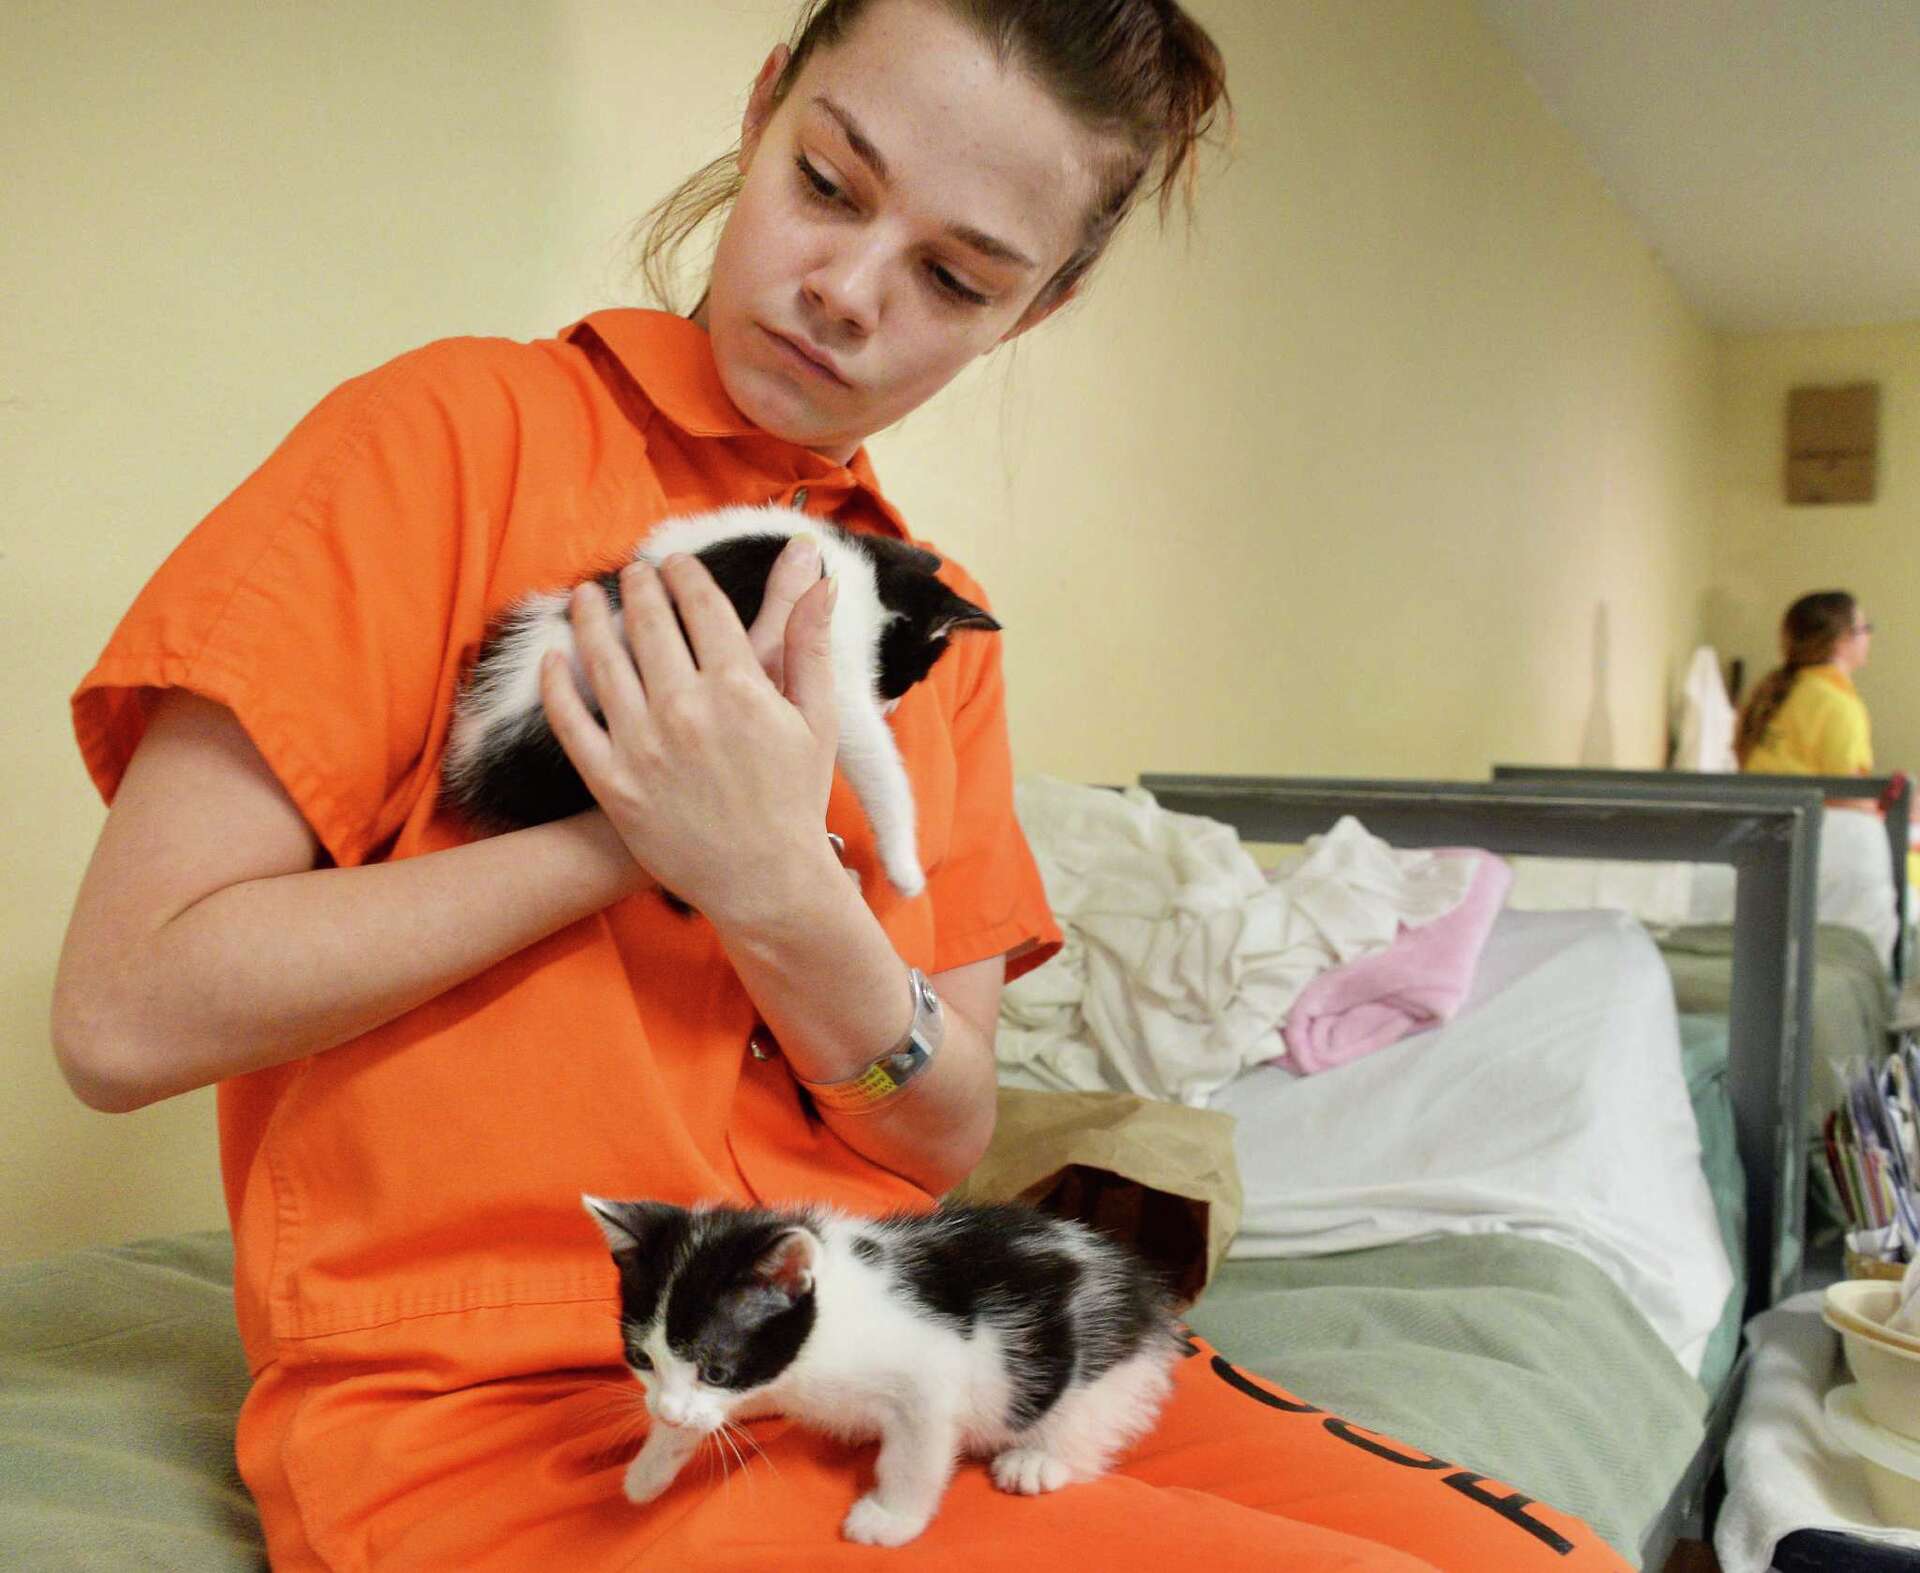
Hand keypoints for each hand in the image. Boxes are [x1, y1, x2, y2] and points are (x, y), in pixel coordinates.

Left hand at [539, 550, 840, 928]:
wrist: (765, 881)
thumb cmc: (796, 799)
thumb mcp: (818, 719)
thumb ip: (810, 645)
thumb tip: (820, 579)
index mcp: (739, 686)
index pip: (701, 605)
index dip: (684, 575)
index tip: (675, 564)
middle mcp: (685, 708)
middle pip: (648, 622)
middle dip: (637, 586)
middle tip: (632, 571)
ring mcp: (642, 745)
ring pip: (603, 660)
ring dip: (589, 618)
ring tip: (584, 597)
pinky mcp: (612, 783)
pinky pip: (570, 721)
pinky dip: (557, 683)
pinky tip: (553, 658)